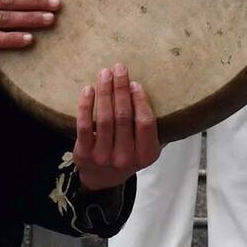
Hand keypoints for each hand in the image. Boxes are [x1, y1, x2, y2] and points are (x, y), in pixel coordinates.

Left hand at [74, 63, 161, 190]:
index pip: (145, 123)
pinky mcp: (84, 154)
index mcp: (146, 155)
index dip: (140, 100)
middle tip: (119, 68)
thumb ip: (152, 128)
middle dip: (121, 89)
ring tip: (105, 73)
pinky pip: (84, 125)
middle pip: (123, 117)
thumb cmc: (128, 154)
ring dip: (105, 92)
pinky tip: (88, 90)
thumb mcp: (146, 147)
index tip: (135, 83)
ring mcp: (103, 157)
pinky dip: (86, 105)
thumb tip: (162, 92)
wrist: (102, 177)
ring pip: (104, 119)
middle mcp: (125, 158)